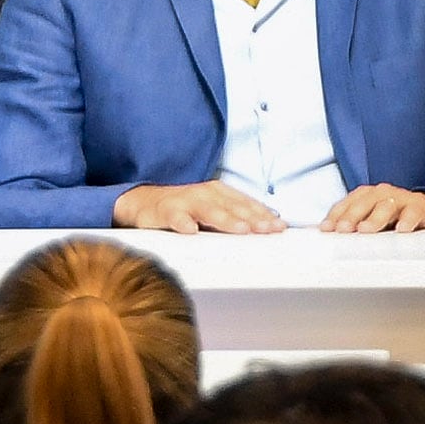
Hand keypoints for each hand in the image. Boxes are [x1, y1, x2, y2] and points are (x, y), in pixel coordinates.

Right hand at [112, 179, 285, 234]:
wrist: (145, 201)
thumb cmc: (185, 207)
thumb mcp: (213, 209)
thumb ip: (236, 216)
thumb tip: (267, 226)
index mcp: (220, 193)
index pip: (246, 204)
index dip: (263, 215)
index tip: (279, 227)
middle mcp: (205, 194)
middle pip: (232, 207)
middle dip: (252, 218)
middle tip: (267, 229)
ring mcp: (185, 201)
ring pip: (208, 211)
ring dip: (225, 219)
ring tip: (240, 229)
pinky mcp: (165, 211)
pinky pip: (175, 217)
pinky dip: (182, 223)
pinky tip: (190, 230)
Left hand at [321, 181, 424, 233]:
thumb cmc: (395, 218)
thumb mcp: (372, 221)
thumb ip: (352, 226)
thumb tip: (325, 236)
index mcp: (367, 196)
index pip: (348, 203)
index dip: (336, 215)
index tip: (326, 229)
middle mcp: (382, 193)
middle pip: (364, 202)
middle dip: (352, 215)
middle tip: (343, 230)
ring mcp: (401, 198)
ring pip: (386, 205)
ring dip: (375, 218)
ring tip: (366, 230)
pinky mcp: (421, 206)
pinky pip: (414, 211)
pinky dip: (408, 220)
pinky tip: (402, 230)